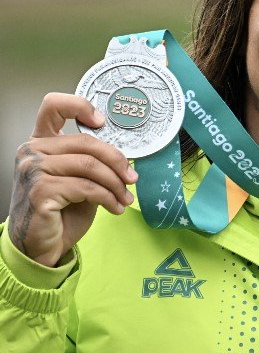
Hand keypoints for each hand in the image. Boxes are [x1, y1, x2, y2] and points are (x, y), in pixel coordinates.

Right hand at [8, 93, 136, 266]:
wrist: (40, 246)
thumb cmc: (60, 212)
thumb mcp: (79, 180)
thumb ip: (91, 162)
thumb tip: (125, 158)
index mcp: (40, 143)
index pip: (53, 106)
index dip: (80, 106)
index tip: (102, 122)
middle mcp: (32, 152)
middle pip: (86, 142)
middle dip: (117, 161)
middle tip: (132, 178)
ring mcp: (33, 170)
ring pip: (90, 166)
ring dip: (116, 183)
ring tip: (126, 197)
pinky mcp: (40, 191)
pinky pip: (86, 187)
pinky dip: (108, 197)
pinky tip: (115, 207)